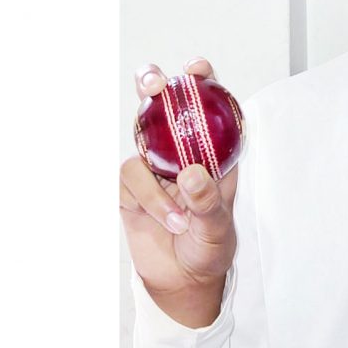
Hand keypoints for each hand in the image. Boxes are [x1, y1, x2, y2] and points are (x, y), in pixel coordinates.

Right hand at [120, 57, 238, 300]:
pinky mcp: (128, 188)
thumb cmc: (210, 247)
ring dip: (156, 182)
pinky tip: (167, 221)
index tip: (196, 68)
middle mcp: (178, 150)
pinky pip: (129, 178)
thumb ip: (208, 201)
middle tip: (153, 82)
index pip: (206, 105)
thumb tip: (193, 173)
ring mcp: (151, 166)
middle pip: (159, 105)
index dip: (200, 79)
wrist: (183, 280)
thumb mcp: (218, 227)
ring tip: (180, 220)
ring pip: (139, 144)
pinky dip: (147, 199)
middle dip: (152, 85)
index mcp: (210, 149)